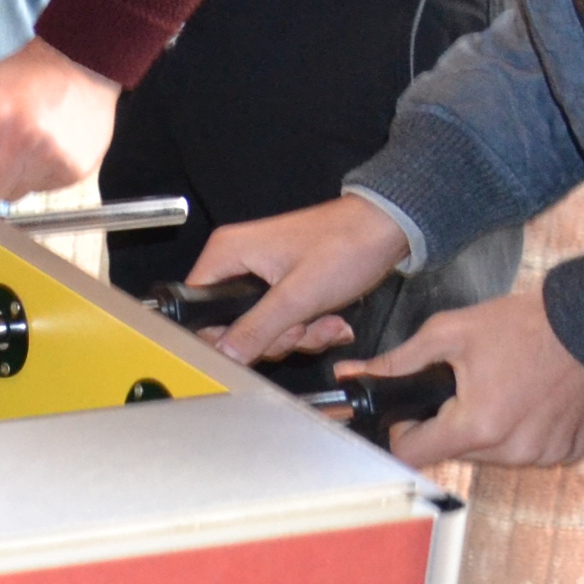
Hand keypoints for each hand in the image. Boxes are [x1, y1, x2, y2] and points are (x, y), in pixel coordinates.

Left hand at [0, 37, 119, 204]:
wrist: (78, 66)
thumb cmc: (18, 78)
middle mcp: (22, 141)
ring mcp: (51, 158)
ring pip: (12, 196)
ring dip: (8, 179)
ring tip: (17, 147)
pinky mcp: (73, 170)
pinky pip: (39, 190)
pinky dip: (33, 177)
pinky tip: (39, 150)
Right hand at [187, 197, 410, 363]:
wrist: (386, 229)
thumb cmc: (345, 243)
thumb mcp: (297, 296)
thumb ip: (256, 329)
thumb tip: (225, 353)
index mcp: (227, 254)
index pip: (197, 305)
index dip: (222, 333)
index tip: (251, 345)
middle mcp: (238, 262)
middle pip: (235, 324)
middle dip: (276, 336)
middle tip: (302, 327)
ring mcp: (262, 275)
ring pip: (264, 327)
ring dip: (300, 334)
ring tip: (325, 321)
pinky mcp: (284, 285)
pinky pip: (284, 320)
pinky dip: (310, 326)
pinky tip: (331, 319)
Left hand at [367, 290, 583, 472]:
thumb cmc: (524, 324)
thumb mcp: (449, 333)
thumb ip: (398, 362)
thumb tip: (354, 374)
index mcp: (477, 426)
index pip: (414, 455)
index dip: (403, 432)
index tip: (409, 413)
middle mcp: (512, 451)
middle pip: (453, 453)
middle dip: (447, 424)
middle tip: (461, 387)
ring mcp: (543, 455)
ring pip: (490, 455)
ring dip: (483, 430)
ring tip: (497, 388)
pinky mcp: (568, 452)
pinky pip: (527, 452)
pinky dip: (519, 432)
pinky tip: (527, 399)